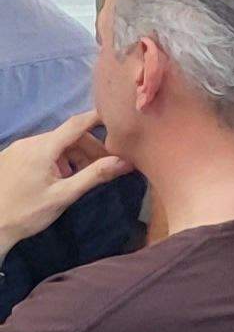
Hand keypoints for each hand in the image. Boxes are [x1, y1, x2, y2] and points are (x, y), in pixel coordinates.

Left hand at [0, 111, 129, 246]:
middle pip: (67, 136)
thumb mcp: (64, 195)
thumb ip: (94, 175)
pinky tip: (60, 177)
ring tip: (81, 176)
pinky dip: (57, 158)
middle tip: (104, 166)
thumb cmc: (28, 213)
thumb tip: (125, 162)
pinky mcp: (10, 157)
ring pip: (54, 143)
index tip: (119, 118)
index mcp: (41, 148)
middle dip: (89, 148)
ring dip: (73, 155)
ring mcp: (16, 149)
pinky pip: (40, 150)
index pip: (76, 124)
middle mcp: (28, 143)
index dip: (98, 118)